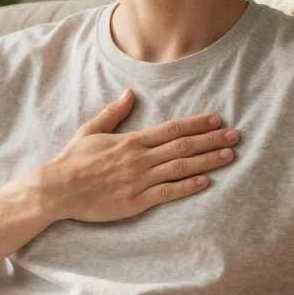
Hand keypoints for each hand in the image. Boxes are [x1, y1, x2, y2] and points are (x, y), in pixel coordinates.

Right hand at [34, 89, 238, 222]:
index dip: (197, 123)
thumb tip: (129, 93)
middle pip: (182, 146)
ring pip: (180, 168)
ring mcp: (138, 180)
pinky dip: (187, 187)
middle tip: (235, 136)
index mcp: (131, 141)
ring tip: (229, 155)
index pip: (171, 129)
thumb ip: (113, 112)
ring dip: (207, 161)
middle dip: (211, 140)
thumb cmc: (73, 160)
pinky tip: (206, 182)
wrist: (57, 188)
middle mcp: (139, 158)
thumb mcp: (91, 130)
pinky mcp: (135, 201)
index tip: (217, 120)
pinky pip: (167, 193)